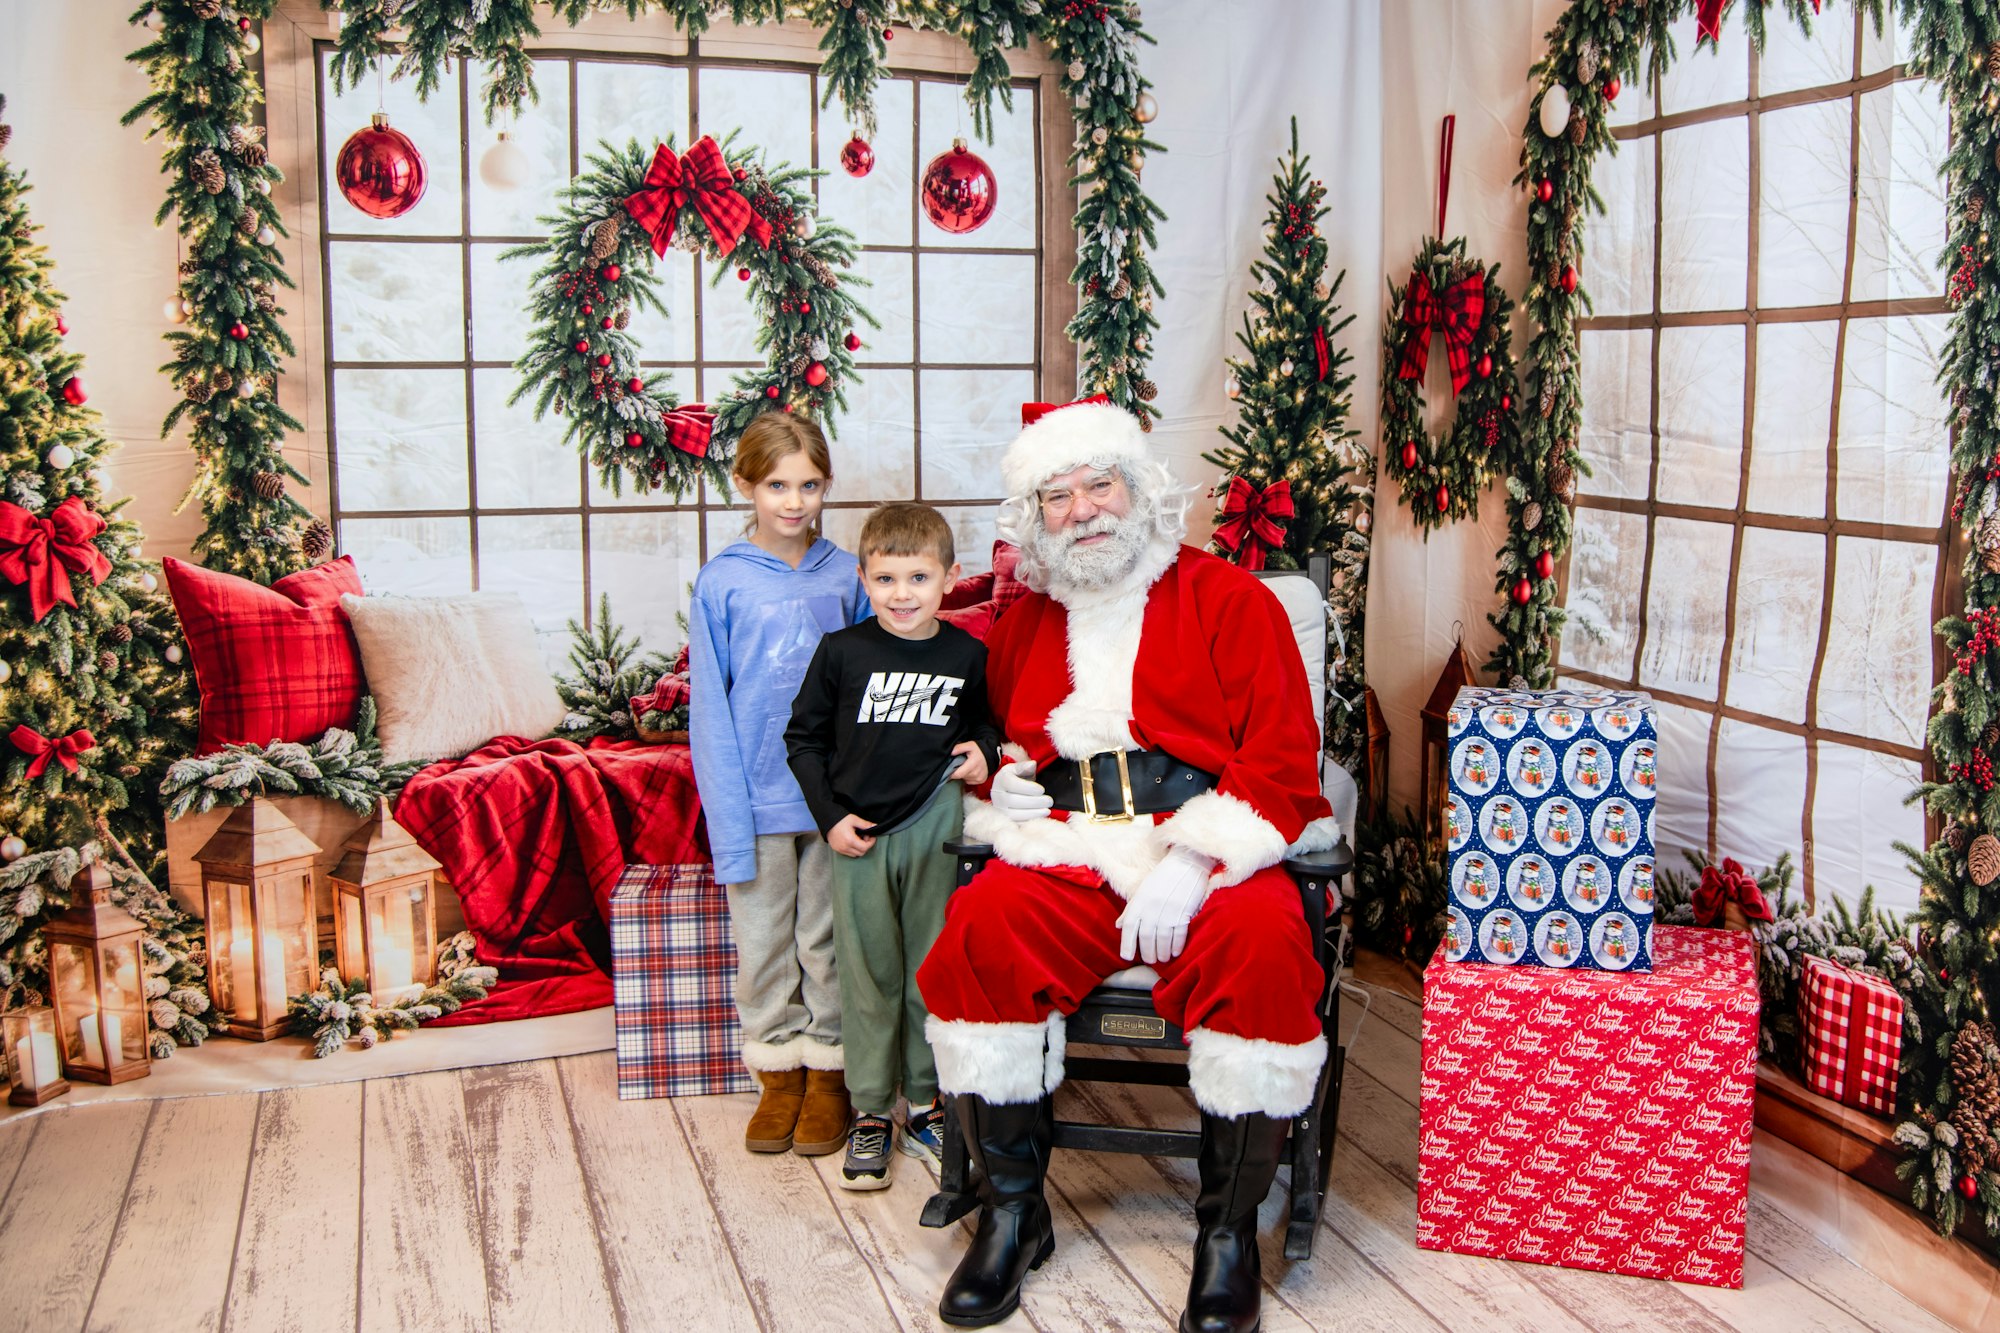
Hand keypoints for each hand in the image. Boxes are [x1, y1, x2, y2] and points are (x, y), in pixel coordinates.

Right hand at [828, 813, 876, 857]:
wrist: (827, 821)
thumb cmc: (839, 819)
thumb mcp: (854, 820)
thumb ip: (865, 825)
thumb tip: (874, 826)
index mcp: (850, 840)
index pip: (865, 848)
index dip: (871, 842)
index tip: (871, 836)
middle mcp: (845, 847)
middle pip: (861, 853)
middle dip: (866, 845)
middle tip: (865, 836)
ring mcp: (840, 850)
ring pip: (855, 855)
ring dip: (859, 848)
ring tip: (858, 839)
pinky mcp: (837, 849)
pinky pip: (848, 853)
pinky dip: (853, 850)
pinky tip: (852, 841)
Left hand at [948, 741, 989, 786]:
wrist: (990, 755)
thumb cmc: (979, 751)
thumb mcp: (969, 745)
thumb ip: (959, 748)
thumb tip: (951, 752)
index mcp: (972, 764)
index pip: (958, 774)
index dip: (952, 773)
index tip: (951, 769)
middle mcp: (976, 773)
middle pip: (961, 777)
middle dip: (958, 772)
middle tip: (960, 765)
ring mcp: (979, 778)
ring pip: (965, 779)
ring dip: (964, 774)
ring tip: (967, 767)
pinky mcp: (981, 780)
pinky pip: (970, 781)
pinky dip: (968, 777)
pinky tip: (971, 771)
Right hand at [988, 759, 1051, 822]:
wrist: (1004, 790)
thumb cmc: (1014, 779)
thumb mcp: (1017, 769)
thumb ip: (1024, 766)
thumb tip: (1032, 764)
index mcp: (1002, 780)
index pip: (1013, 785)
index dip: (1028, 788)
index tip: (1042, 790)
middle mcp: (998, 795)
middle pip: (1014, 801)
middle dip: (1034, 802)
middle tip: (1049, 801)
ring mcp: (1000, 809)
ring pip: (1014, 814)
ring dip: (1033, 813)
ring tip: (1047, 810)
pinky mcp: (1005, 819)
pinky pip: (1016, 823)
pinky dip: (1029, 821)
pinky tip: (1040, 817)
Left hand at [1116, 847, 1217, 964]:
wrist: (1187, 861)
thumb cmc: (1164, 876)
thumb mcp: (1143, 889)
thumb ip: (1131, 909)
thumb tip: (1119, 925)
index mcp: (1140, 900)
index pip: (1129, 927)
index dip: (1126, 944)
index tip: (1127, 956)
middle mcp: (1152, 907)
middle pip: (1146, 937)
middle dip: (1147, 952)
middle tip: (1150, 960)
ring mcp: (1168, 910)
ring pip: (1162, 939)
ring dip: (1162, 952)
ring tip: (1163, 958)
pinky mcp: (1184, 911)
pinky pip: (1178, 934)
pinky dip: (1176, 945)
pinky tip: (1175, 951)